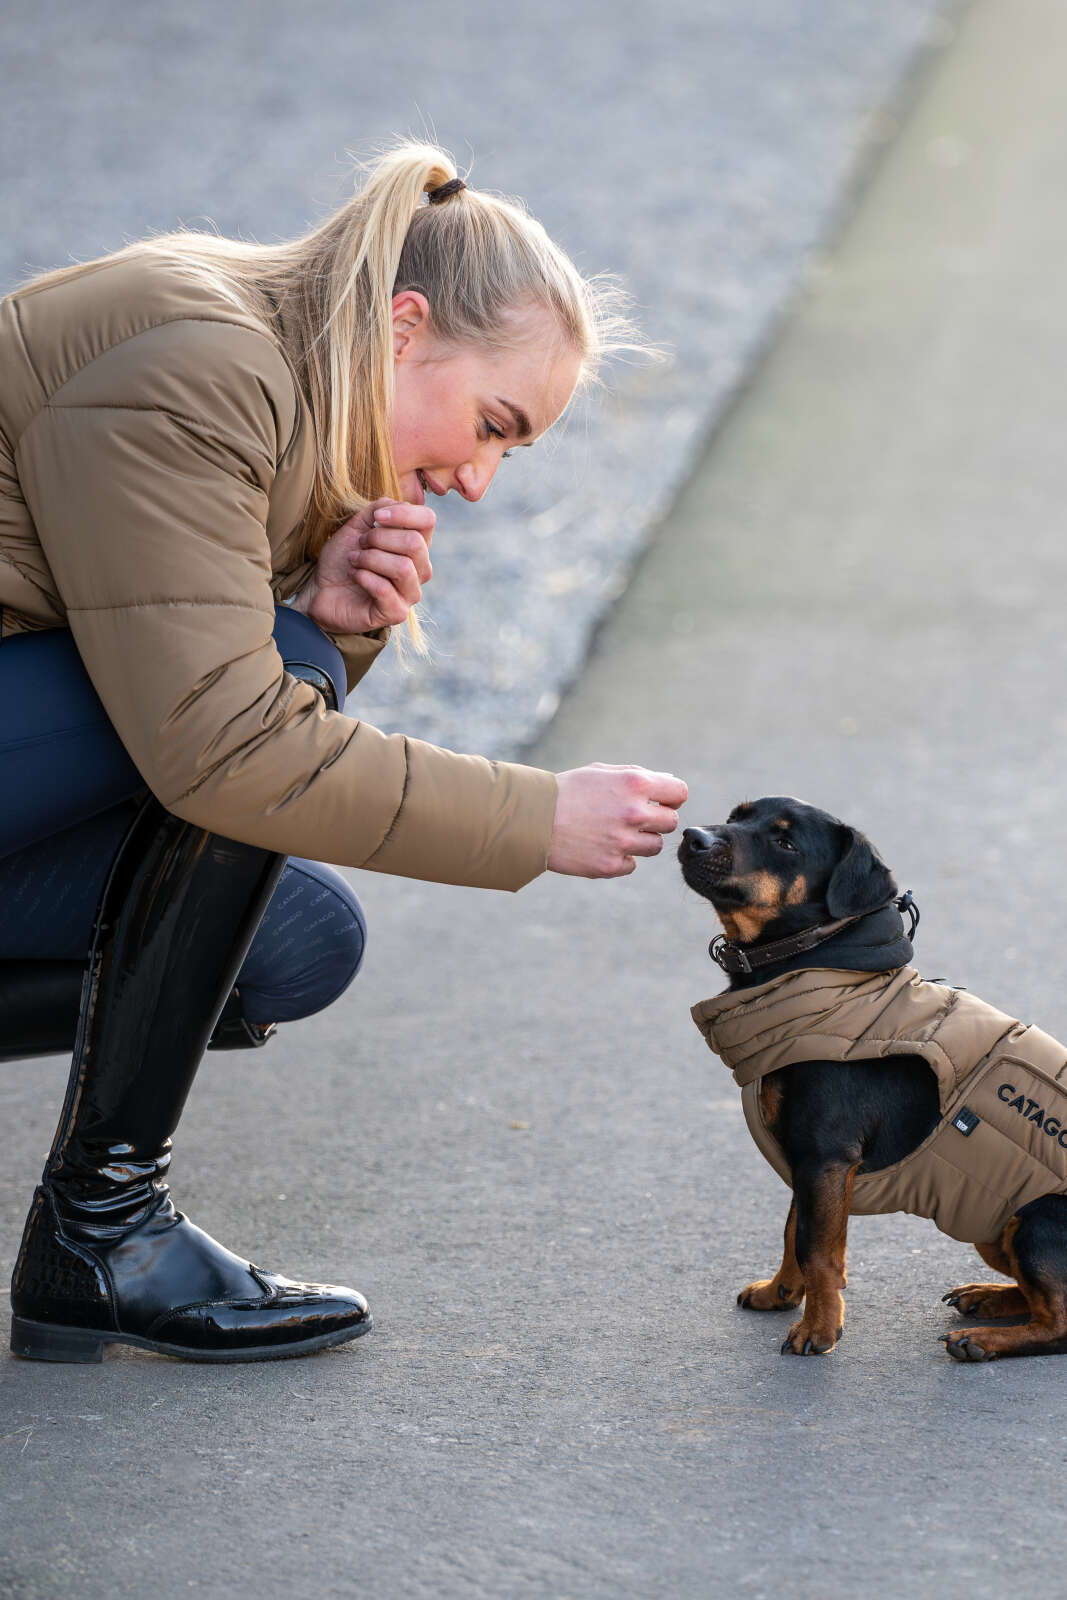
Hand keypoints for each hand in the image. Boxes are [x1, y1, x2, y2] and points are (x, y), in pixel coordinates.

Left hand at [291, 499, 434, 634]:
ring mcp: (409, 593)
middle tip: (360, 544)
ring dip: (370, 559)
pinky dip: (364, 577)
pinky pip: (386, 590)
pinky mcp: (395, 613)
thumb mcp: (357, 527)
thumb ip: (377, 511)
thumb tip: (392, 503)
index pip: (428, 521)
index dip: (404, 513)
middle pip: (414, 543)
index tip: (377, 516)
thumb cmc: (342, 559)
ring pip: (403, 567)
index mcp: (415, 546)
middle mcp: (419, 570)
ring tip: (354, 560)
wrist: (320, 590)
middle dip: (379, 538)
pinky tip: (355, 576)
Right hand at [548, 763, 687, 877]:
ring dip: (640, 840)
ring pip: (654, 846)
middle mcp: (634, 813)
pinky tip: (599, 846)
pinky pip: (632, 864)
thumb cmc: (567, 791)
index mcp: (634, 784)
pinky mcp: (611, 865)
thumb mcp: (601, 772)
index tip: (661, 801)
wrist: (532, 819)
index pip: (679, 793)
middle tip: (632, 818)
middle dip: (656, 820)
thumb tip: (669, 782)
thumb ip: (638, 776)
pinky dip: (620, 858)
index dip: (672, 797)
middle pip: (671, 822)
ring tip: (613, 832)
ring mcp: (623, 842)